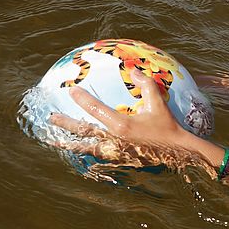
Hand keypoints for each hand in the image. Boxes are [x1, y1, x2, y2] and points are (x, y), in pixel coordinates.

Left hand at [49, 68, 195, 169]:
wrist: (177, 152)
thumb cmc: (167, 127)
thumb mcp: (158, 104)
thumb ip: (146, 85)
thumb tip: (133, 69)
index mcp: (122, 125)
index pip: (95, 109)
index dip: (82, 99)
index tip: (71, 90)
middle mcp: (114, 140)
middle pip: (83, 131)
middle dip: (66, 123)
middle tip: (51, 117)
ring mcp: (115, 152)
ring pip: (86, 148)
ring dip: (69, 143)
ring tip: (55, 140)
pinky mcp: (118, 159)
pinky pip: (96, 156)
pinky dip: (85, 152)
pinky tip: (79, 150)